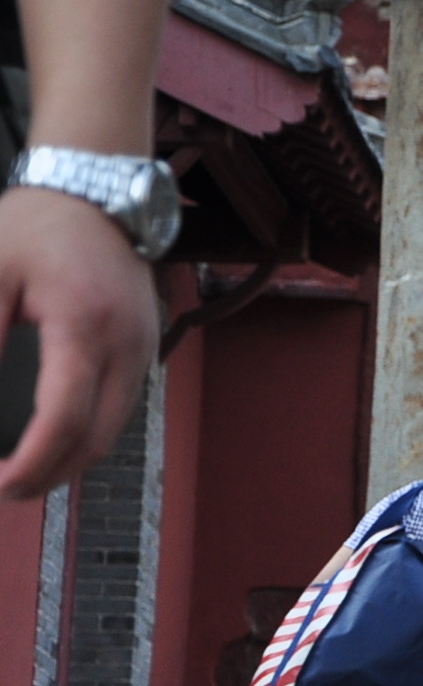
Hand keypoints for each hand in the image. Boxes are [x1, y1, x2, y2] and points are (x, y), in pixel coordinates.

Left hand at [0, 187, 154, 499]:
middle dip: (51, 475)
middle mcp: (127, 343)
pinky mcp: (146, 348)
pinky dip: (90, 435)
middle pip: (98, 439)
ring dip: (72, 460)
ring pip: (115, 430)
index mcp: (86, 324)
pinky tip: (56, 439)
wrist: (96, 194)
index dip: (33, 461)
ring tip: (25, 473)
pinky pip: (122, 408)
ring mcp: (144, 348)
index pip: (66, 416)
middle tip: (5, 490)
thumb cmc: (36, 227)